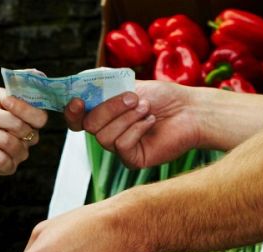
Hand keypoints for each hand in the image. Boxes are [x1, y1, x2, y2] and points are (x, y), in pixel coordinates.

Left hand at [0, 88, 49, 175]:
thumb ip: (17, 87)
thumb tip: (37, 72)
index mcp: (30, 119)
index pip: (40, 117)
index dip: (23, 109)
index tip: (4, 101)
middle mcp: (29, 137)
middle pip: (23, 129)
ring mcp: (19, 154)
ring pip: (11, 144)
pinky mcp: (7, 168)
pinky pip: (4, 161)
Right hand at [65, 81, 201, 169]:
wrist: (189, 110)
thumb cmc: (164, 96)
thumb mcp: (130, 83)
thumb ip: (105, 84)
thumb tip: (82, 80)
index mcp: (105, 115)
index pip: (77, 119)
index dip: (72, 112)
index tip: (77, 101)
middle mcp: (109, 132)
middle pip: (90, 125)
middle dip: (110, 108)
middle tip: (133, 98)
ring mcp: (119, 147)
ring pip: (104, 136)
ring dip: (127, 117)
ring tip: (146, 108)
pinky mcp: (132, 159)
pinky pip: (121, 146)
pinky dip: (137, 129)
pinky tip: (150, 122)